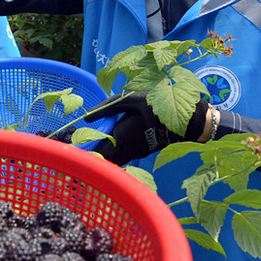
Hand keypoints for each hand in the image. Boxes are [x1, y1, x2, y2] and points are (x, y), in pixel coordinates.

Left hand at [84, 92, 209, 164]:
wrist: (188, 122)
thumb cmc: (157, 106)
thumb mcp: (131, 100)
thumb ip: (107, 108)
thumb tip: (86, 117)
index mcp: (123, 135)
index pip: (100, 151)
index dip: (86, 155)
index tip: (73, 154)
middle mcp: (129, 148)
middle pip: (104, 160)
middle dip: (90, 158)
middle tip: (75, 154)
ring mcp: (136, 153)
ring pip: (114, 160)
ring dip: (101, 158)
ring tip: (88, 151)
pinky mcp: (142, 153)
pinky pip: (123, 158)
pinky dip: (113, 156)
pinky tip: (106, 149)